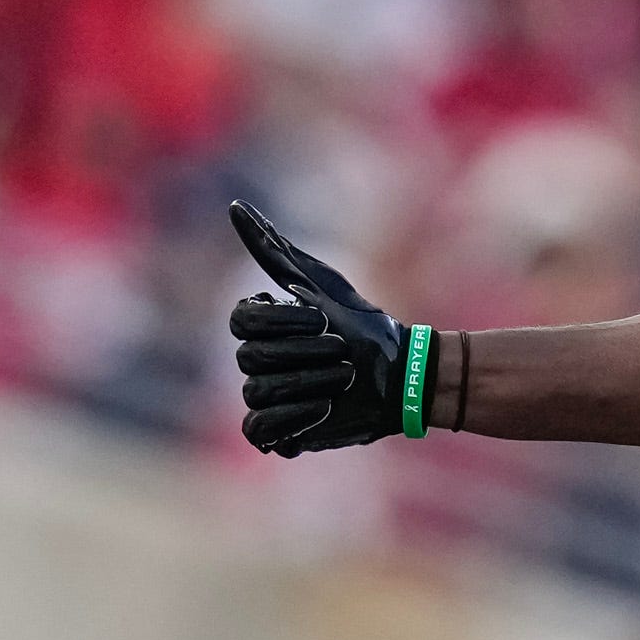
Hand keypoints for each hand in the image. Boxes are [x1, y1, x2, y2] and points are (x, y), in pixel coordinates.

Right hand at [228, 201, 414, 454]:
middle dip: (304, 353)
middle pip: (250, 357)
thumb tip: (236, 207)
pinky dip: (291, 419)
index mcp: (262, 326)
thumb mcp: (325, 285)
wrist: (402, 376)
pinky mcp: (278, 432)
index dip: (282, 323)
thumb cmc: (366, 329)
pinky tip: (323, 409)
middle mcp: (258, 361)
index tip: (322, 321)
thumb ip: (275, 250)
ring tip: (343, 379)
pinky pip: (257, 429)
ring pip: (256, 391)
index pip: (242, 320)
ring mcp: (266, 396)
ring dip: (307, 384)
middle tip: (342, 352)